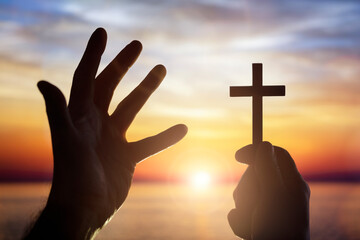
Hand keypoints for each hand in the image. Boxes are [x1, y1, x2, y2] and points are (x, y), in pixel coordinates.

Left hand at [28, 28, 186, 238]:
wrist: (85, 209)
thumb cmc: (72, 175)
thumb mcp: (66, 140)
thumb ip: (58, 112)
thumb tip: (43, 82)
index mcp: (80, 116)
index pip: (85, 78)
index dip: (93, 55)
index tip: (103, 33)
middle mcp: (96, 123)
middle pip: (109, 86)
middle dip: (122, 64)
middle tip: (137, 45)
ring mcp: (112, 139)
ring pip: (131, 108)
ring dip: (146, 89)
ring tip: (161, 68)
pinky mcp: (127, 156)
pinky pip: (150, 143)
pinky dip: (165, 137)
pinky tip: (183, 128)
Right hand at [228, 142, 309, 239]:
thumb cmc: (278, 229)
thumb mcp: (273, 193)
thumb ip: (267, 166)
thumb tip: (263, 144)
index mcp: (293, 183)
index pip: (276, 154)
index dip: (257, 151)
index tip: (238, 156)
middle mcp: (282, 193)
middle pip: (256, 173)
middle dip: (247, 187)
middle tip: (254, 201)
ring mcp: (269, 207)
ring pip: (244, 192)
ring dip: (242, 206)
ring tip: (252, 220)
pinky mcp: (258, 219)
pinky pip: (240, 210)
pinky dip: (239, 220)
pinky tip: (248, 230)